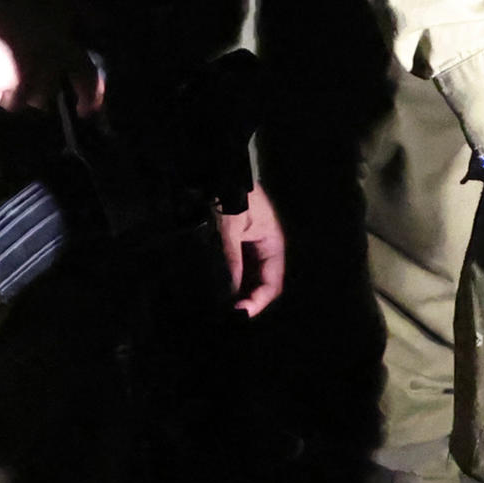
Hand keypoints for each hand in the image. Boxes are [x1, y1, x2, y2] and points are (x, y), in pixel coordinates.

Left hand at [214, 186, 286, 317]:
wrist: (211, 168)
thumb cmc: (226, 194)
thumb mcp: (229, 229)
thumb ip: (231, 262)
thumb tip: (229, 295)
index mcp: (272, 242)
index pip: (272, 283)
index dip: (257, 301)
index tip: (239, 314)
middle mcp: (262, 246)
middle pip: (259, 283)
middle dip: (245, 299)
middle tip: (225, 314)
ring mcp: (247, 244)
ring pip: (245, 277)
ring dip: (234, 292)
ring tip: (217, 305)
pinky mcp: (232, 241)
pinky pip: (233, 267)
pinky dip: (226, 279)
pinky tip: (213, 287)